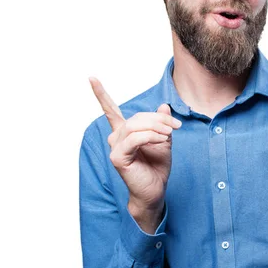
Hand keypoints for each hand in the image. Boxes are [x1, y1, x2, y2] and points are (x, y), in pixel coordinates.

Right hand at [89, 77, 181, 227]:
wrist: (156, 189)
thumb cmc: (157, 166)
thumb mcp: (163, 140)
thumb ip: (161, 123)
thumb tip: (163, 106)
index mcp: (124, 132)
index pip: (110, 110)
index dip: (100, 94)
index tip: (91, 77)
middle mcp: (116, 137)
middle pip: (137, 117)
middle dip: (159, 119)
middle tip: (176, 126)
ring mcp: (115, 147)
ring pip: (136, 126)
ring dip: (156, 127)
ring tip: (170, 133)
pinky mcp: (118, 157)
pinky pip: (135, 139)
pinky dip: (150, 137)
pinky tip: (161, 141)